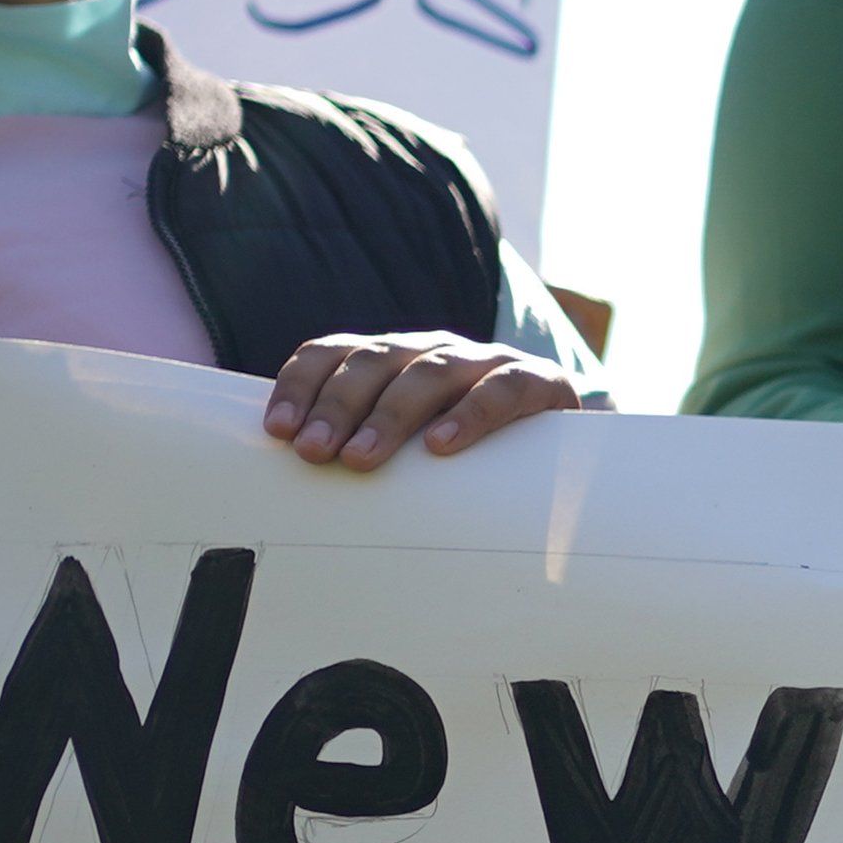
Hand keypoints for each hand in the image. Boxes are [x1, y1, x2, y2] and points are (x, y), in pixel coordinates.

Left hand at [264, 330, 593, 468]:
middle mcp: (432, 350)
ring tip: (361, 459)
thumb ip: (359, 452)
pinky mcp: (538, 383)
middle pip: (374, 359)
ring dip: (389, 414)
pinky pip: (501, 391)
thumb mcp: (406, 451)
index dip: (301, 385)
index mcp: (393, 359)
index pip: (333, 351)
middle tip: (312, 453)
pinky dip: (470, 415)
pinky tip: (442, 446)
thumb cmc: (466, 463)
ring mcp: (485, 362)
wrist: (565, 459)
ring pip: (429, 372)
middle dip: (337, 405)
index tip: (277, 431)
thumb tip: (282, 492)